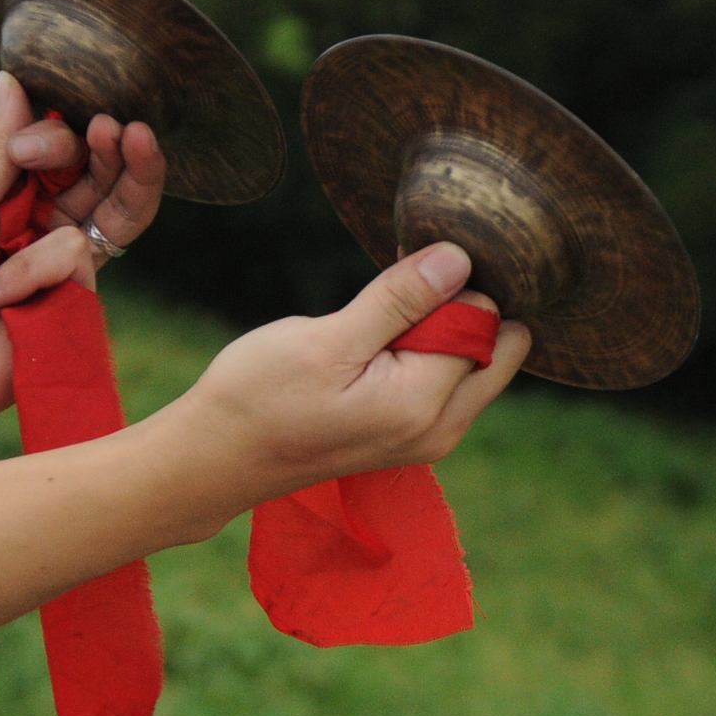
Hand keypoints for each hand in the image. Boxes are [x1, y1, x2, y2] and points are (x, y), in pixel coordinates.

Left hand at [0, 91, 166, 306]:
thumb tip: (13, 80)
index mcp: (10, 191)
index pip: (59, 148)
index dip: (61, 134)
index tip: (33, 141)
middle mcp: (45, 221)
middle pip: (102, 174)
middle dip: (114, 146)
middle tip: (116, 125)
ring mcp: (64, 261)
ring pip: (117, 209)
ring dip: (125, 175)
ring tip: (134, 140)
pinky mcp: (77, 299)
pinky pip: (78, 258)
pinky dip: (34, 267)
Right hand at [174, 242, 531, 508]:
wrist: (216, 456)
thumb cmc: (259, 396)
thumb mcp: (328, 339)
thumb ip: (400, 300)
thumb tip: (460, 259)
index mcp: (425, 404)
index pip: (486, 322)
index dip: (451, 283)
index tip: (404, 269)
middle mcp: (441, 429)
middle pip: (498, 348)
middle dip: (464, 308)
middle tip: (399, 286)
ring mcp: (429, 437)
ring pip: (474, 362)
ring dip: (441, 327)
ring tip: (377, 312)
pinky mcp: (411, 434)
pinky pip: (447, 380)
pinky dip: (425, 349)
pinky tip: (375, 335)